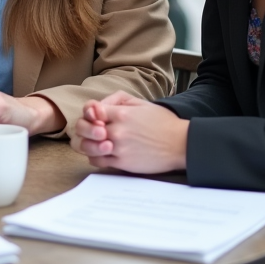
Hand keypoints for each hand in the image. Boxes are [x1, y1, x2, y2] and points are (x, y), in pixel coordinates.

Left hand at [70, 91, 188, 173]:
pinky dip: (95, 157)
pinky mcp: (122, 163)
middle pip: (84, 129)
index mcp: (121, 113)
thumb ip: (117, 100)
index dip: (89, 113)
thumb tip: (98, 106)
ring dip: (88, 144)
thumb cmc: (162, 122)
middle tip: (92, 130)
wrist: (180, 144)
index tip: (95, 116)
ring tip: (96, 142)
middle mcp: (117, 131)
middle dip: (85, 128)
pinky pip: (98, 161)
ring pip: (88, 147)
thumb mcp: (140, 103)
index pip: (90, 110)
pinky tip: (101, 153)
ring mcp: (119, 148)